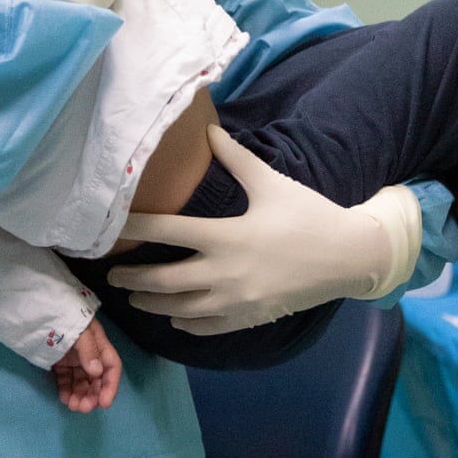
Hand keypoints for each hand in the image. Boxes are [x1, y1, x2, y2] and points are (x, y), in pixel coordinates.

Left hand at [52, 316, 122, 411]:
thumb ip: (89, 350)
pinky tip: (63, 398)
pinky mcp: (60, 363)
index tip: (104, 403)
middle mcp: (89, 354)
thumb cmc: (64, 317)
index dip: (111, 386)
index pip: (111, 367)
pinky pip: (66, 380)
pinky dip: (67, 391)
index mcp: (99, 344)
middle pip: (97, 379)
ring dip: (80, 396)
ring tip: (73, 407)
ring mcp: (74, 359)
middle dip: (93, 395)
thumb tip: (97, 372)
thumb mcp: (80, 331)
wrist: (40, 309)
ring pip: (82, 383)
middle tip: (84, 408)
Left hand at [109, 126, 421, 334]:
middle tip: (111, 276)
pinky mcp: (249, 318)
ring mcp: (236, 301)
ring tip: (135, 299)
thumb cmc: (308, 215)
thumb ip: (236, 159)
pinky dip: (186, 323)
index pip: (168, 232)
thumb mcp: (271, 183)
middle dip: (133, 279)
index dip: (135, 229)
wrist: (348, 257)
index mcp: (227, 235)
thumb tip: (210, 130)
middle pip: (164, 280)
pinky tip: (174, 318)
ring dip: (153, 305)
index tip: (110, 229)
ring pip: (180, 309)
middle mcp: (225, 272)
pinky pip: (208, 327)